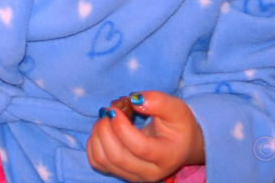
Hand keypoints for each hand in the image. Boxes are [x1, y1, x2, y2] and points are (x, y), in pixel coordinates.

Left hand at [87, 91, 204, 181]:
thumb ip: (159, 101)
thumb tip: (135, 100)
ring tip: (107, 117)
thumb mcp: (177, 108)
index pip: (138, 147)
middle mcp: (148, 172)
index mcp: (165, 156)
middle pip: (116, 156)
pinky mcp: (119, 172)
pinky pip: (96, 161)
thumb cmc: (179, 126)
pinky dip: (93, 142)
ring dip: (98, 134)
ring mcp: (132, 175)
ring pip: (102, 159)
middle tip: (110, 109)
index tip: (115, 108)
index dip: (121, 127)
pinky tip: (105, 129)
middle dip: (106, 128)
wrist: (180, 145)